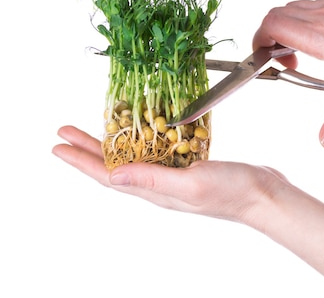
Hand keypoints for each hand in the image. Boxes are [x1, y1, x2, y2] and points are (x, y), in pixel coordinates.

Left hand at [52, 125, 323, 296]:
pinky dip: (138, 139)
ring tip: (91, 128)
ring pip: (130, 156)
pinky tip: (137, 130)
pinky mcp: (185, 164)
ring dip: (108, 142)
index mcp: (154, 190)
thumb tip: (112, 175)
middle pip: (112, 164)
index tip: (58, 146)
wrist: (264, 194)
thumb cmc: (233, 192)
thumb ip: (152, 179)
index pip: (107, 176)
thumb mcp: (190, 183)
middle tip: (64, 131)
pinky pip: (153, 151)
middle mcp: (157, 184)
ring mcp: (171, 175)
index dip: (80, 161)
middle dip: (86, 148)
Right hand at [253, 0, 323, 147]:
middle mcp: (323, 17)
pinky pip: (313, 6)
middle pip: (276, 15)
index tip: (264, 58)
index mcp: (320, 37)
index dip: (258, 40)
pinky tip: (323, 41)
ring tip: (300, 53)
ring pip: (293, 8)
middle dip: (268, 37)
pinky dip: (305, 21)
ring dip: (286, 28)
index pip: (272, 26)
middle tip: (282, 60)